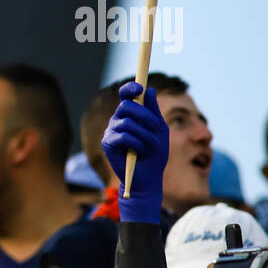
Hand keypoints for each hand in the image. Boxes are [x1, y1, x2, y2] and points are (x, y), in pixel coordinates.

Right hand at [100, 82, 167, 222]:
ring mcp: (111, 133)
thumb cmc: (154, 156)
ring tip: (151, 147)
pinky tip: (141, 152)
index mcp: (130, 116)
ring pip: (128, 122)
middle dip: (145, 115)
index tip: (139, 87)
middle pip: (127, 105)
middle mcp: (117, 121)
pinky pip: (124, 137)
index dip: (130, 88)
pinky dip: (138, 144)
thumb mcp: (160, 130)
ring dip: (145, 135)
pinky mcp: (108, 145)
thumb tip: (150, 91)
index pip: (125, 96)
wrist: (148, 179)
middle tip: (155, 127)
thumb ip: (154, 112)